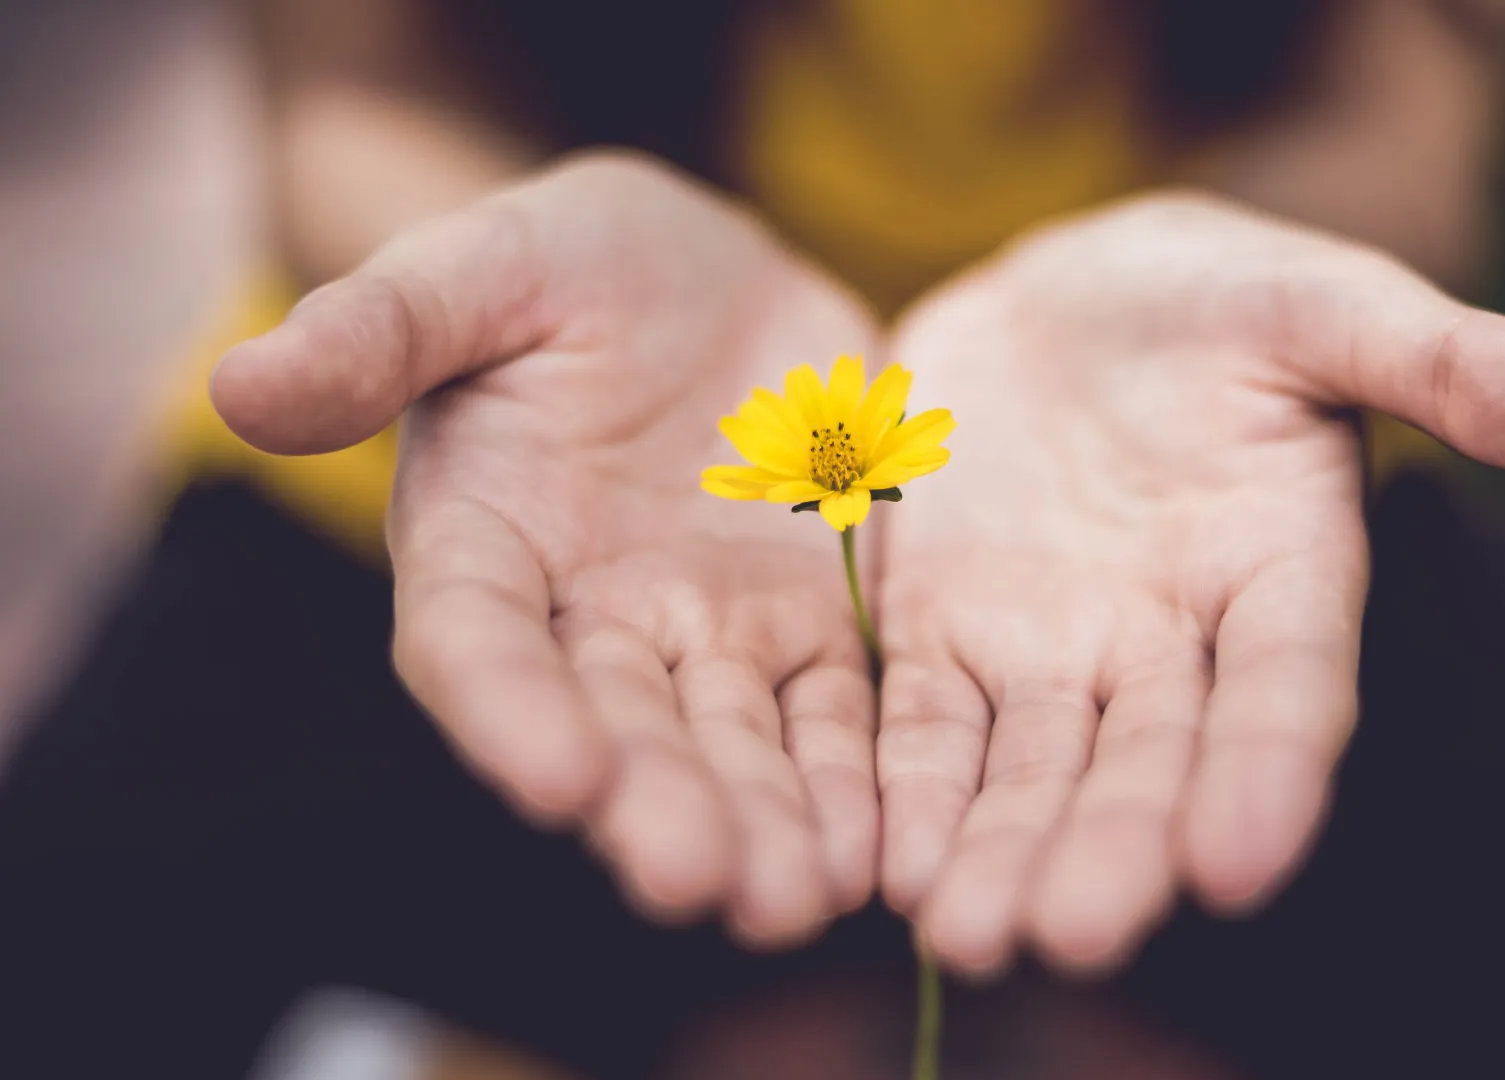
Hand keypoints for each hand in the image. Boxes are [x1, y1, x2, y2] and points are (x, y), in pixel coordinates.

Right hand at [213, 154, 881, 945]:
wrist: (707, 275)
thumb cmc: (567, 263)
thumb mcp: (481, 266)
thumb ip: (380, 328)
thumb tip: (240, 383)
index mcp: (483, 542)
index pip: (477, 643)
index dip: (510, 712)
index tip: (558, 779)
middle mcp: (588, 617)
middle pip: (617, 727)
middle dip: (657, 805)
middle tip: (701, 882)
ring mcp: (706, 631)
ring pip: (733, 743)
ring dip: (764, 823)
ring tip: (800, 897)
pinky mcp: (810, 624)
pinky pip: (835, 713)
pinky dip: (855, 778)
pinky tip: (881, 846)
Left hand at [873, 192, 1504, 974]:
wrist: (1060, 299)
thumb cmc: (1214, 299)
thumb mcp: (1324, 304)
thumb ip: (1452, 362)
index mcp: (1282, 572)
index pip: (1288, 689)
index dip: (1268, 772)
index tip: (1239, 862)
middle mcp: (1171, 643)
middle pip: (1148, 762)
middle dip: (1113, 848)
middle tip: (1074, 932)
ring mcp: (1052, 651)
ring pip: (1030, 769)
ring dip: (999, 850)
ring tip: (965, 932)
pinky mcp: (942, 636)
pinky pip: (920, 725)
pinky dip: (904, 790)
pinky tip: (880, 861)